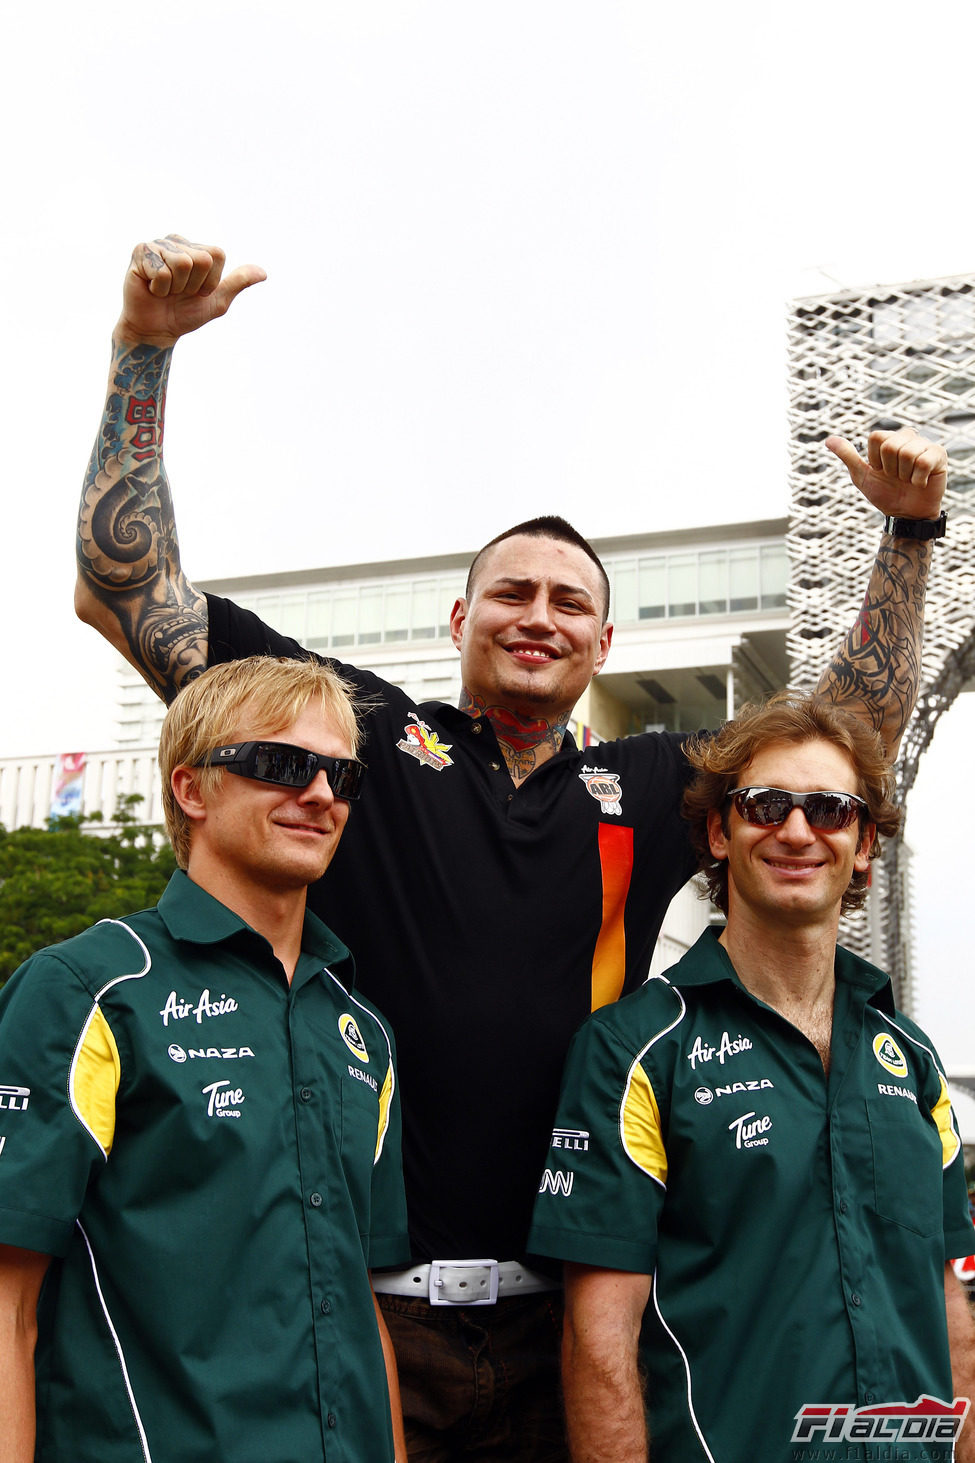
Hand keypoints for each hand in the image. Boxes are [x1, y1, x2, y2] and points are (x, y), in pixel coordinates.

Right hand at [114, 234, 265, 348]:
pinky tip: (152, 288)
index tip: (197, 292)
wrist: (156, 330)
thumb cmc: (184, 314)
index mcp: (198, 250)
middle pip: (202, 259)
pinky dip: (159, 288)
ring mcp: (158, 245)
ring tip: (166, 290)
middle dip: (192, 285)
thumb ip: (238, 283)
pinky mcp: (140, 252)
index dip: (210, 281)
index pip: (217, 255)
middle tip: (178, 292)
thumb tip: (264, 273)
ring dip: (175, 287)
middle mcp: (178, 242)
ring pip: (182, 264)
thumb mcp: (217, 301)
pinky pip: (161, 271)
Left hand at [825, 427, 946, 520]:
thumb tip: (828, 440)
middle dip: (889, 469)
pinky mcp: (939, 455)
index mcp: (889, 439)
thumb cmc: (885, 494)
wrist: (905, 515)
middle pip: (890, 445)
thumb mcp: (862, 476)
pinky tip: (920, 482)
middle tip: (896, 477)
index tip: (880, 471)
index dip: (875, 460)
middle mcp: (907, 438)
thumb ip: (847, 456)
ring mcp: (924, 445)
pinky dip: (918, 478)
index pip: (876, 438)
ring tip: (908, 480)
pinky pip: (923, 461)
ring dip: (904, 475)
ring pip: (907, 453)